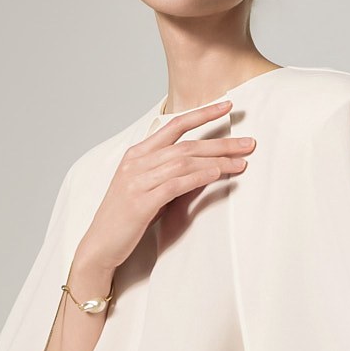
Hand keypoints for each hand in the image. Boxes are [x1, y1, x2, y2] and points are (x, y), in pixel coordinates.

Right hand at [76, 100, 254, 272]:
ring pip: (184, 162)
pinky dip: (198, 177)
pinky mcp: (141, 202)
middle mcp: (137, 162)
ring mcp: (137, 181)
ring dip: (217, 161)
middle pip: (186, 144)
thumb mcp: (147, 188)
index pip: (173, 125)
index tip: (227, 105)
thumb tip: (203, 166)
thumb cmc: (126, 218)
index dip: (202, 113)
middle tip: (249, 142)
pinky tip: (216, 174)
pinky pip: (175, 184)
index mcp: (137, 154)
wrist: (100, 245)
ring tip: (241, 162)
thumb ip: (169, 174)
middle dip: (221, 142)